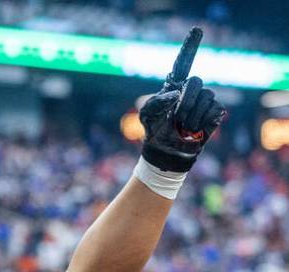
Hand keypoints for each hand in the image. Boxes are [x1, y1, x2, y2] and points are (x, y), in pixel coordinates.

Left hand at [139, 27, 226, 172]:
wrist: (165, 151)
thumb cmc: (154, 130)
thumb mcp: (147, 115)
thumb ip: (156, 101)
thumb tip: (176, 94)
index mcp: (174, 86)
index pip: (184, 62)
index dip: (190, 46)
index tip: (197, 29)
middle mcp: (192, 90)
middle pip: (197, 81)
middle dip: (186, 101)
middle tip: (177, 117)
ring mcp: (205, 101)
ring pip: (207, 96)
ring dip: (192, 115)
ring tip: (183, 127)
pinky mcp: (215, 113)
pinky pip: (215, 110)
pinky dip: (202, 123)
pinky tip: (194, 130)